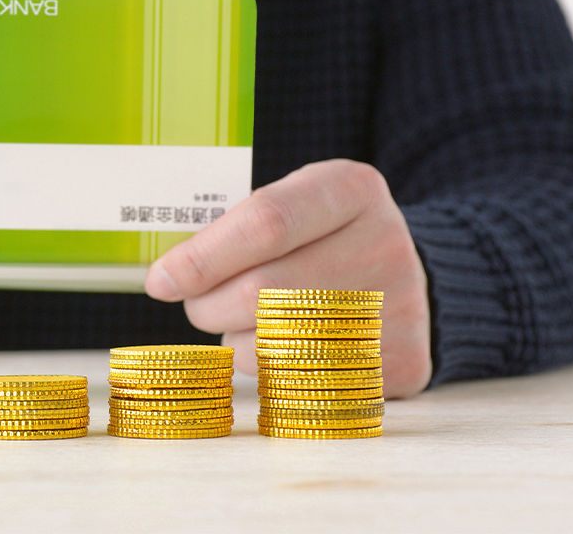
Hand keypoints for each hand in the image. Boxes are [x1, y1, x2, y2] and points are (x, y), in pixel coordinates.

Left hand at [144, 159, 432, 397]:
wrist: (411, 273)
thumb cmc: (323, 236)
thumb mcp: (293, 203)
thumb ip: (236, 228)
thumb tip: (168, 277)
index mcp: (350, 189)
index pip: (265, 224)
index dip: (202, 258)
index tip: (161, 281)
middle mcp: (383, 244)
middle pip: (263, 291)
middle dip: (208, 306)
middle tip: (196, 306)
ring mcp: (398, 307)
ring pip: (274, 345)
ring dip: (236, 341)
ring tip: (246, 322)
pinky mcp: (400, 362)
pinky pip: (302, 382)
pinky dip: (270, 370)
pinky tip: (278, 348)